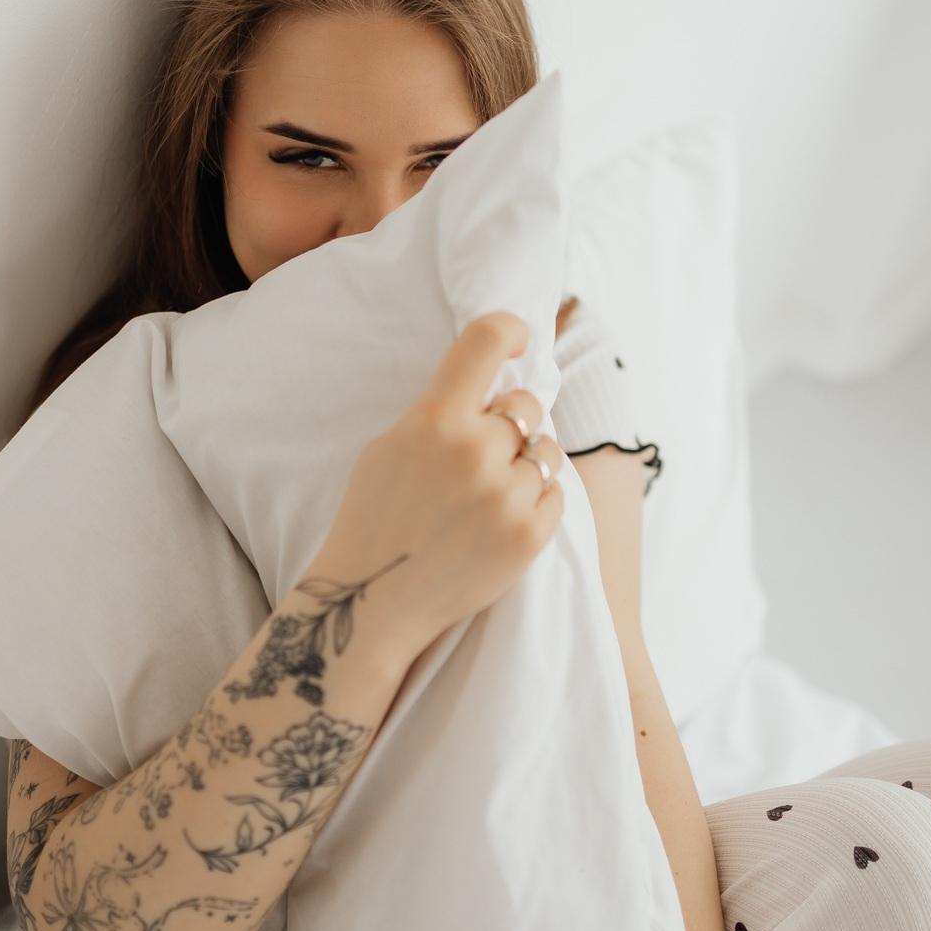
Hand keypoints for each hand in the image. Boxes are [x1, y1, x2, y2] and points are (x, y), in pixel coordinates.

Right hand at [311, 309, 565, 660]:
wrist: (374, 600)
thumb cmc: (376, 518)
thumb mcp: (390, 446)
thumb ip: (441, 411)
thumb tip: (494, 383)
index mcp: (435, 420)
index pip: (487, 340)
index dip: (510, 330)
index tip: (519, 340)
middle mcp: (475, 452)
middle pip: (526, 405)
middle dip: (511, 422)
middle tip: (486, 452)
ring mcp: (506, 496)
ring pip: (548, 452)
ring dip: (528, 465)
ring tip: (492, 492)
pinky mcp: (529, 535)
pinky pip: (556, 495)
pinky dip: (535, 503)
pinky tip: (500, 519)